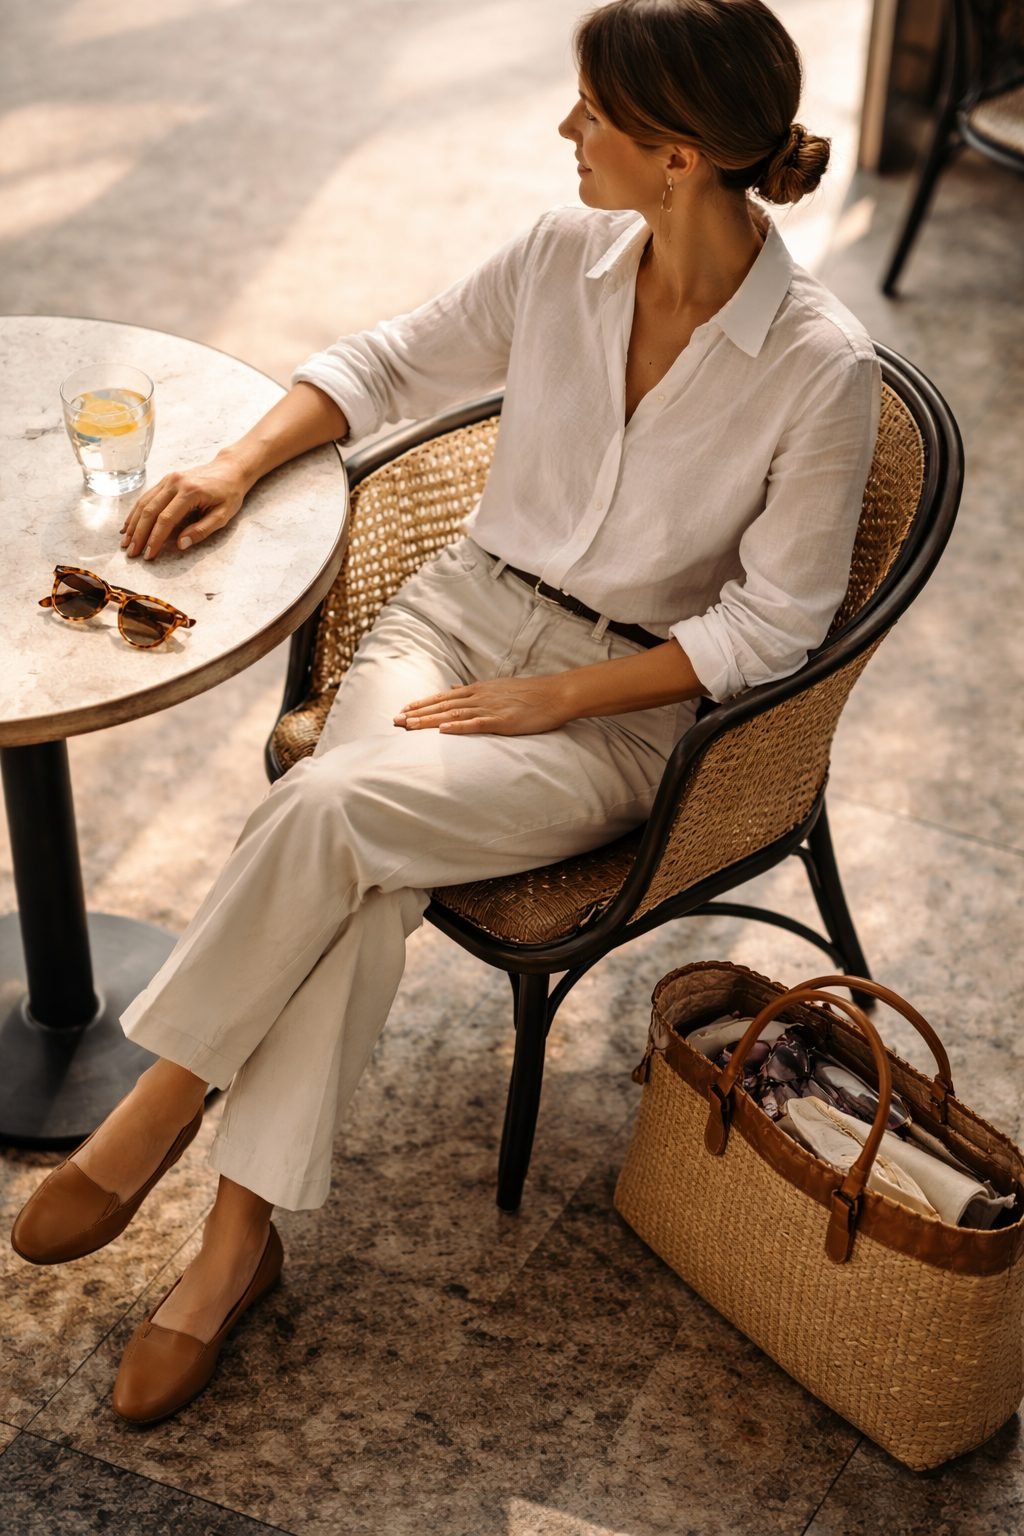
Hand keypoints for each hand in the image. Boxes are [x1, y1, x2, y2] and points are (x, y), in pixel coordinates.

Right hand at [120, 452, 249, 559]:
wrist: (230, 469)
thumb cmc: (229, 493)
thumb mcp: (223, 515)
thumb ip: (202, 530)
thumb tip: (180, 544)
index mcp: (190, 492)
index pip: (166, 519)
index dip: (155, 538)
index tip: (148, 554)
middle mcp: (175, 483)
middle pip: (150, 511)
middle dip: (139, 534)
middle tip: (131, 553)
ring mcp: (168, 479)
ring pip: (144, 503)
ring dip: (133, 524)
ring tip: (126, 543)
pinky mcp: (166, 480)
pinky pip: (147, 497)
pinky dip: (136, 512)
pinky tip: (129, 526)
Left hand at [395, 675, 571, 735]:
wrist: (555, 694)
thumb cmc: (529, 694)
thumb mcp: (497, 687)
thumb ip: (473, 690)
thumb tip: (452, 689)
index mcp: (478, 690)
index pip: (443, 697)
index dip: (422, 704)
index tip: (403, 710)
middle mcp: (479, 697)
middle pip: (442, 705)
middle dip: (417, 713)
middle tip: (395, 721)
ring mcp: (490, 708)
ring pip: (452, 715)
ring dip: (429, 720)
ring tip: (409, 726)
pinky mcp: (502, 721)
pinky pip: (475, 724)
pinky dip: (457, 727)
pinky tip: (442, 731)